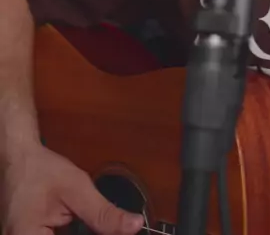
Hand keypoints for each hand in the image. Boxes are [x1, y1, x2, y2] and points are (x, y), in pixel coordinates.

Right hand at [1, 143, 144, 234]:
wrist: (18, 158)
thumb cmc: (41, 169)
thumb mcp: (77, 189)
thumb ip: (104, 213)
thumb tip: (134, 226)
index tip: (114, 233)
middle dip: (85, 234)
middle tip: (93, 221)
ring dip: (79, 232)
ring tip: (80, 219)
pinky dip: (69, 232)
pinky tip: (76, 224)